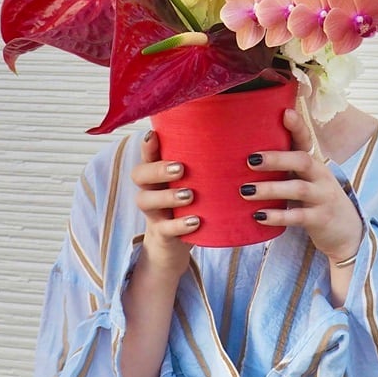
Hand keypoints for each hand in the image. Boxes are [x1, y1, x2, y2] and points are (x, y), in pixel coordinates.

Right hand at [131, 129, 198, 279]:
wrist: (177, 241)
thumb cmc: (192, 201)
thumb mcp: (196, 180)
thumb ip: (204, 163)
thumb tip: (238, 136)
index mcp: (157, 172)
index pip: (146, 154)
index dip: (147, 145)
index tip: (154, 135)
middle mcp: (150, 189)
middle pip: (139, 175)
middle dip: (158, 170)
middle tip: (181, 168)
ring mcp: (154, 212)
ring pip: (146, 201)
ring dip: (168, 196)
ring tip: (190, 195)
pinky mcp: (162, 232)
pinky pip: (164, 229)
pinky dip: (179, 225)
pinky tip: (195, 221)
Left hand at [241, 106, 364, 262]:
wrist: (346, 231)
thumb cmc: (315, 200)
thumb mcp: (305, 179)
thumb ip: (284, 167)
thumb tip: (243, 156)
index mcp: (314, 163)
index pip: (306, 140)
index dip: (297, 126)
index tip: (285, 113)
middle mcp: (321, 176)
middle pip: (302, 160)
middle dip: (276, 159)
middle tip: (250, 160)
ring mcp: (323, 197)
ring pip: (298, 189)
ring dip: (270, 189)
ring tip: (245, 190)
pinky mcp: (321, 219)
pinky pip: (299, 216)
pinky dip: (278, 216)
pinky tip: (259, 216)